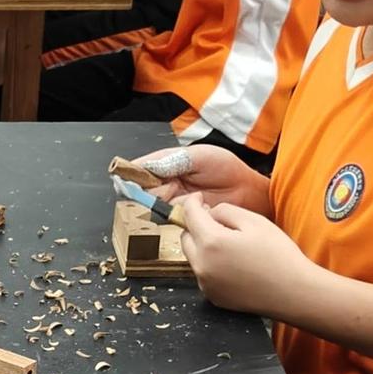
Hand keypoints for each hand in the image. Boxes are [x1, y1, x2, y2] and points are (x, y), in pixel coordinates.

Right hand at [141, 143, 272, 215]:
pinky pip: (169, 216)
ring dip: (168, 200)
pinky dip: (178, 211)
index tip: (126, 177)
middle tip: (172, 185)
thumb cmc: (227, 169)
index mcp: (169, 164)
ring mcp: (173, 201)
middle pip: (145, 189)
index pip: (143, 168)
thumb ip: (171, 160)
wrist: (246, 191)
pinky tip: (192, 205)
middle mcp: (167, 183)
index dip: (134, 173)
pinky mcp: (181, 217)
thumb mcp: (199, 156)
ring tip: (190, 194)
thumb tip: (146, 166)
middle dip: (155, 188)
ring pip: (155, 204)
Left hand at [174, 198, 316, 315]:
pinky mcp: (211, 296)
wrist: (291, 292)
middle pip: (186, 238)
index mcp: (211, 243)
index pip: (189, 215)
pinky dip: (211, 264)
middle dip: (196, 227)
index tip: (197, 198)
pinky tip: (234, 263)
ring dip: (204, 246)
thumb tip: (209, 214)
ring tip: (231, 244)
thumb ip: (225, 211)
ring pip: (194, 257)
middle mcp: (201, 266)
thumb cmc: (278, 255)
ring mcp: (205, 284)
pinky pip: (204, 273)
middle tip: (218, 222)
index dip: (191, 203)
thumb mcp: (254, 221)